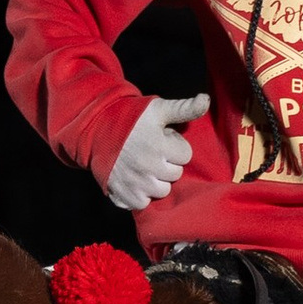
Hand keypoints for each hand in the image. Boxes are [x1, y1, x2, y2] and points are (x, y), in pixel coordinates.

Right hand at [104, 94, 205, 211]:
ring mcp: (135, 183)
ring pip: (162, 190)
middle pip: (176, 174)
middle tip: (151, 152)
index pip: (185, 154)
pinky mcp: (124, 195)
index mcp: (158, 145)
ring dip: (156, 180)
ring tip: (144, 166)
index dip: (175, 145)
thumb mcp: (157, 109)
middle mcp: (147, 166)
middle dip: (167, 163)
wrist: (96, 129)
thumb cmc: (131, 118)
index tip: (162, 139)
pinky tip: (135, 179)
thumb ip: (183, 108)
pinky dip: (140, 194)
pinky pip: (143, 203)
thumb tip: (205, 100)